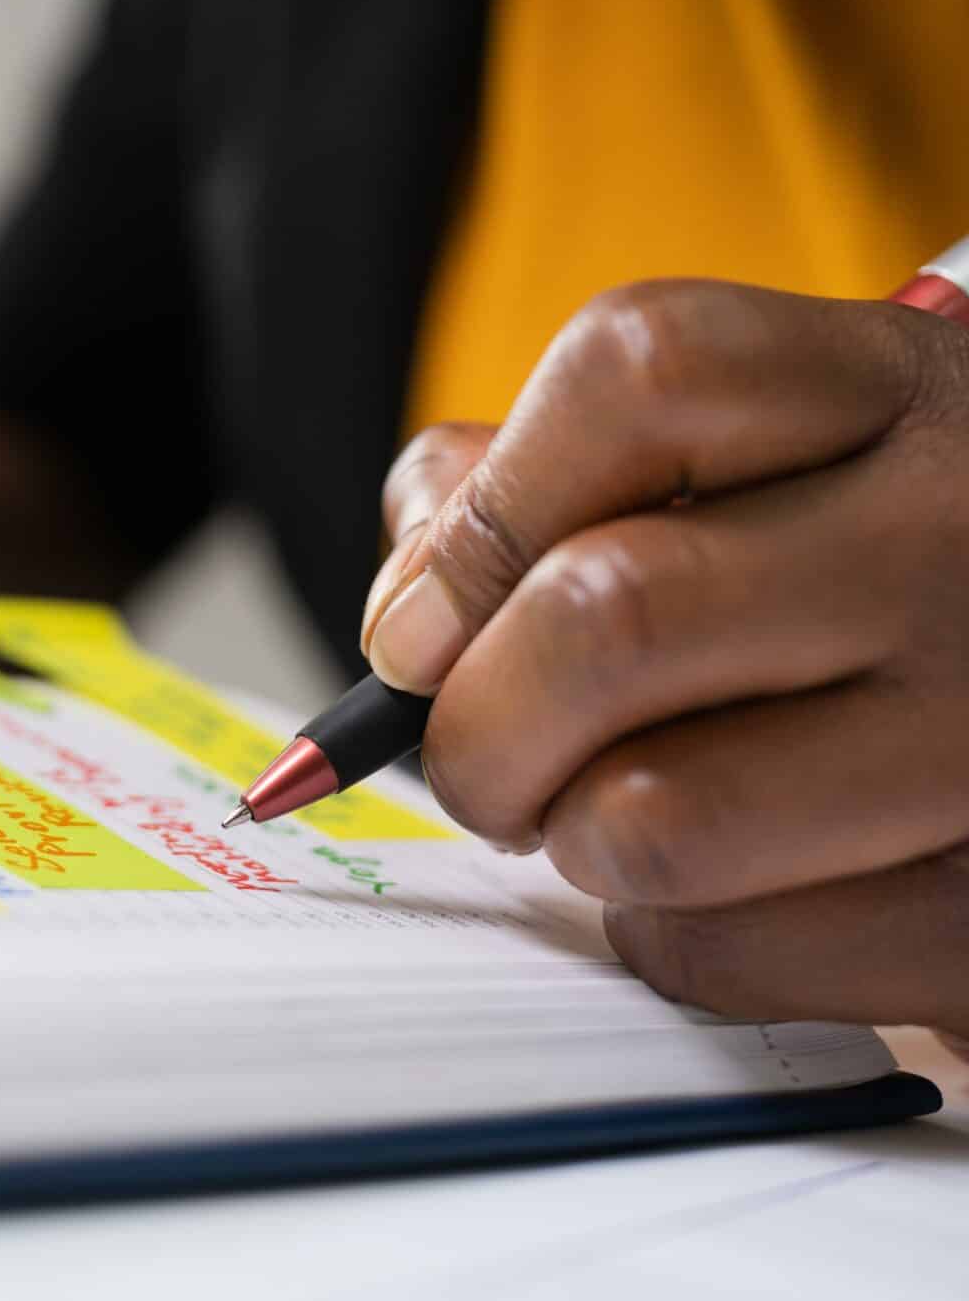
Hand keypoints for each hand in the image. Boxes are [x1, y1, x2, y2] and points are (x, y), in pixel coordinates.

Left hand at [360, 280, 968, 1036]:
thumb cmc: (859, 570)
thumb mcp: (748, 457)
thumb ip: (541, 485)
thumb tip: (412, 625)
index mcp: (892, 389)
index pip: (641, 372)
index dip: (484, 510)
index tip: (423, 620)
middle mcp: (964, 539)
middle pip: (611, 614)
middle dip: (478, 720)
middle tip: (481, 752)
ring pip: (654, 817)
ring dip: (574, 836)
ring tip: (610, 810)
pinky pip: (728, 953)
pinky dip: (670, 938)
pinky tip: (723, 885)